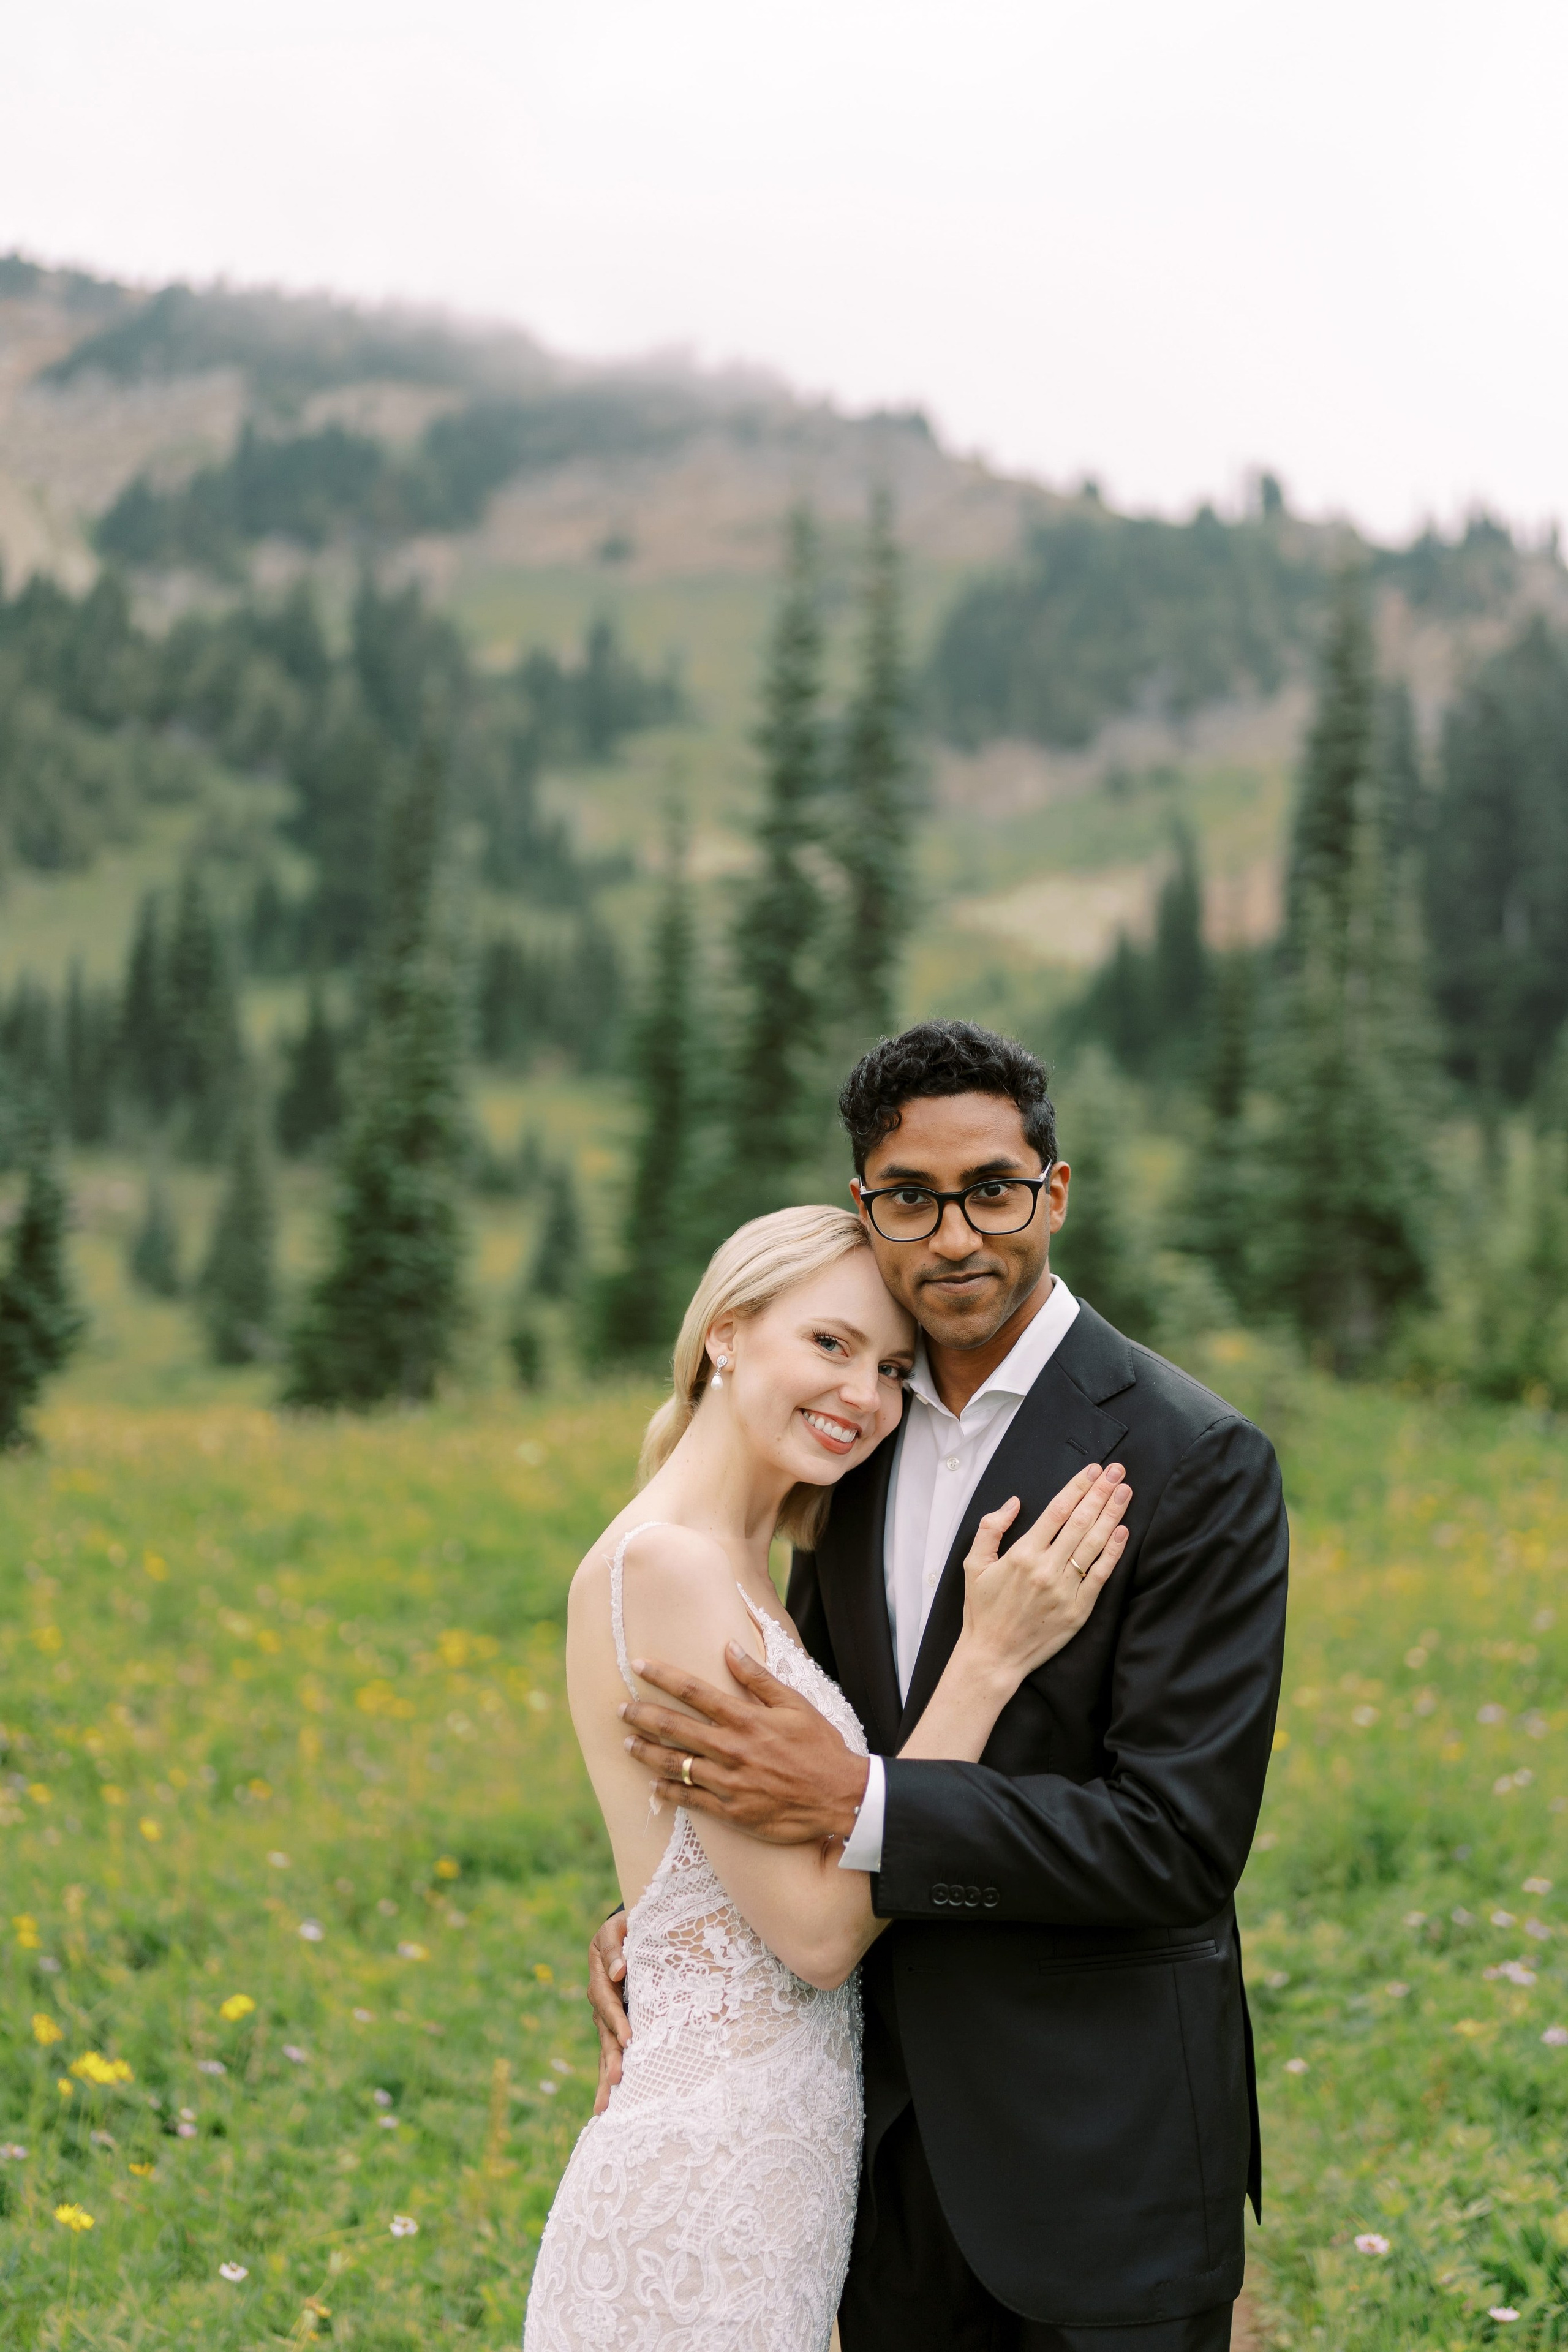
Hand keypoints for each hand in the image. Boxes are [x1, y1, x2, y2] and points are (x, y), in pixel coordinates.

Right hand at [588, 1910, 630, 2114]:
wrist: (626, 1930)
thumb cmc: (625, 1928)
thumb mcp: (616, 1928)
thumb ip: (614, 1948)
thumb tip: (618, 1972)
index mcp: (600, 1979)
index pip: (608, 2004)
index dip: (618, 2022)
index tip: (629, 2040)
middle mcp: (600, 2003)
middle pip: (604, 2035)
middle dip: (610, 2060)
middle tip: (616, 2082)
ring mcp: (606, 2017)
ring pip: (606, 2050)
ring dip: (606, 2075)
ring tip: (605, 2106)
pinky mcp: (615, 2026)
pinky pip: (613, 2050)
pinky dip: (611, 2072)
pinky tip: (612, 2097)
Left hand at [619, 1649, 871, 1843]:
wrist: (840, 1797)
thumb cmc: (821, 1747)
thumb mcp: (796, 1704)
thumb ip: (758, 1678)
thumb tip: (729, 1648)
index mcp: (747, 1719)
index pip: (695, 1691)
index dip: (663, 1676)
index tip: (638, 1664)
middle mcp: (732, 1750)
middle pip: (676, 1728)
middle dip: (643, 1715)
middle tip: (620, 1708)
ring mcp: (730, 1783)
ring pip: (676, 1765)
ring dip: (647, 1753)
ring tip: (626, 1743)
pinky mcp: (732, 1812)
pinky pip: (691, 1800)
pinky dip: (669, 1792)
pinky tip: (652, 1786)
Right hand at [960, 1461, 1129, 1683]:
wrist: (993, 1656)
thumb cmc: (982, 1609)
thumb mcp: (973, 1565)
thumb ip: (990, 1529)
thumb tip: (1013, 1502)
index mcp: (1022, 1554)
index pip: (1057, 1510)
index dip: (1078, 1486)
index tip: (1093, 1470)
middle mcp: (1046, 1569)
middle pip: (1081, 1521)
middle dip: (1101, 1492)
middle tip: (1117, 1471)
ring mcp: (1065, 1590)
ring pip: (1095, 1544)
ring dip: (1112, 1515)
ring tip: (1125, 1492)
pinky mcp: (1078, 1610)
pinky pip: (1100, 1575)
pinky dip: (1113, 1552)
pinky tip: (1122, 1532)